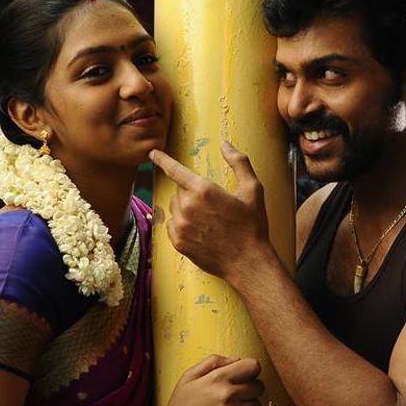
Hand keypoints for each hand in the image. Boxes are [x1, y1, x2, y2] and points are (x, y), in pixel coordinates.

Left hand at [150, 142, 270, 281]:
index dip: (162, 160)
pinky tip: (200, 230)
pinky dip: (182, 224)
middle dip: (191, 192)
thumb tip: (225, 144)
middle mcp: (188, 207)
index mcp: (204, 190)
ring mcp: (181, 226)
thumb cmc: (252, 225)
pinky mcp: (178, 242)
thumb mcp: (253, 190)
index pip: (175, 170)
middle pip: (179, 190)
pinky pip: (172, 225)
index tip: (152, 154)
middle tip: (213, 206)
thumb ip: (239, 162)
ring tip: (208, 220)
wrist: (248, 262)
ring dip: (186, 208)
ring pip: (175, 207)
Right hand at [162, 354, 264, 405]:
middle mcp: (229, 394)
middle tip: (236, 396)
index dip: (250, 371)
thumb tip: (238, 359)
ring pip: (258, 405)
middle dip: (250, 389)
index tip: (243, 377)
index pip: (253, 366)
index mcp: (218, 378)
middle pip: (259, 386)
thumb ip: (214, 362)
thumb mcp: (189, 376)